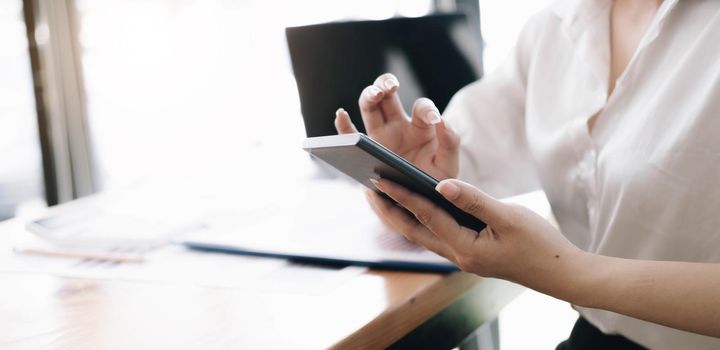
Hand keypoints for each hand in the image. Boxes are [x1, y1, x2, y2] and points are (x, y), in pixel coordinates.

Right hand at [334, 73, 459, 179]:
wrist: (418, 202)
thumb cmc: (435, 181)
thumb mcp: (448, 165)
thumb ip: (450, 143)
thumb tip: (441, 120)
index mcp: (421, 127)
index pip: (421, 108)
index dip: (426, 109)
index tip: (432, 118)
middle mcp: (398, 125)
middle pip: (388, 95)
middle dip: (387, 83)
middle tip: (391, 86)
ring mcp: (380, 135)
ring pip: (369, 106)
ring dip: (369, 94)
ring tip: (375, 94)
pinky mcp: (366, 148)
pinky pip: (350, 134)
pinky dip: (343, 124)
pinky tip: (341, 115)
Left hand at [368, 178, 583, 293]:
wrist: (561, 272)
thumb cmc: (540, 244)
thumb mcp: (508, 217)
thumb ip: (474, 200)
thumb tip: (442, 184)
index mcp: (465, 248)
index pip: (426, 217)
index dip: (402, 196)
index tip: (380, 180)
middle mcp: (458, 255)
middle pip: (414, 231)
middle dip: (390, 210)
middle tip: (369, 189)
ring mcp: (463, 257)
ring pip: (423, 235)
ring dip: (403, 216)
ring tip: (385, 195)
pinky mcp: (470, 253)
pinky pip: (437, 235)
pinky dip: (422, 220)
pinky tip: (418, 206)